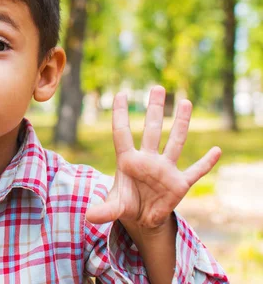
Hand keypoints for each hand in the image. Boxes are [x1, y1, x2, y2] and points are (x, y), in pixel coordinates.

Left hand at [86, 86, 220, 229]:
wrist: (143, 218)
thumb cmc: (127, 203)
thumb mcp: (115, 207)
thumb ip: (104, 210)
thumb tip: (89, 216)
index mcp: (128, 161)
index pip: (122, 134)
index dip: (120, 115)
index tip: (120, 94)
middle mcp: (148, 160)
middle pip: (152, 130)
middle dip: (154, 109)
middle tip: (156, 87)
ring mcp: (165, 169)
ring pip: (175, 142)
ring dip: (181, 123)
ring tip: (185, 102)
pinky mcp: (180, 183)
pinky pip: (195, 171)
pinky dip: (206, 163)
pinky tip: (216, 151)